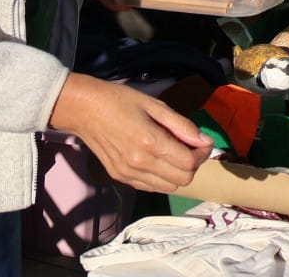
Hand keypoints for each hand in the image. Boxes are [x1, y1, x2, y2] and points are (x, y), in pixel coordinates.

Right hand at [49, 74, 211, 192]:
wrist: (84, 109)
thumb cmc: (120, 101)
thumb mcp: (155, 105)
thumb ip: (182, 125)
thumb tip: (204, 141)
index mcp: (150, 142)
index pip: (189, 163)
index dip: (203, 153)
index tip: (203, 141)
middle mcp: (139, 163)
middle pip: (182, 180)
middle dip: (193, 164)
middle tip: (190, 147)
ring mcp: (127, 173)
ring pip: (168, 187)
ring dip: (178, 173)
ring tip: (174, 152)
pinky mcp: (119, 177)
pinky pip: (150, 187)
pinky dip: (162, 178)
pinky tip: (159, 160)